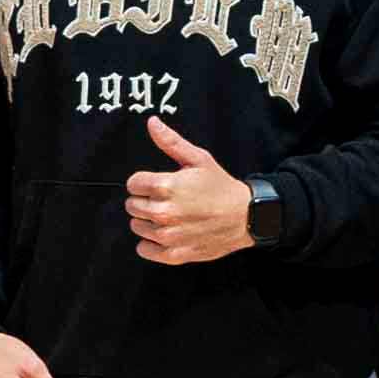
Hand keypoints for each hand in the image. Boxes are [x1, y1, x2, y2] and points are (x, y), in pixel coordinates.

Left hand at [123, 118, 261, 268]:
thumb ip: (171, 142)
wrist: (246, 216)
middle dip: (144, 201)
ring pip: (137, 227)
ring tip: (169, 215)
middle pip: (132, 206)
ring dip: (148, 221)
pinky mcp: (174, 254)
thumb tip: (152, 123)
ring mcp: (168, 235)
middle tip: (165, 200)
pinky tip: (166, 233)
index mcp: (166, 186)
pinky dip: (151, 244)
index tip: (157, 184)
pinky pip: (144, 250)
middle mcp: (164, 212)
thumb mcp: (198, 159)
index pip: (132, 184)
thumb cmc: (221, 187)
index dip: (143, 182)